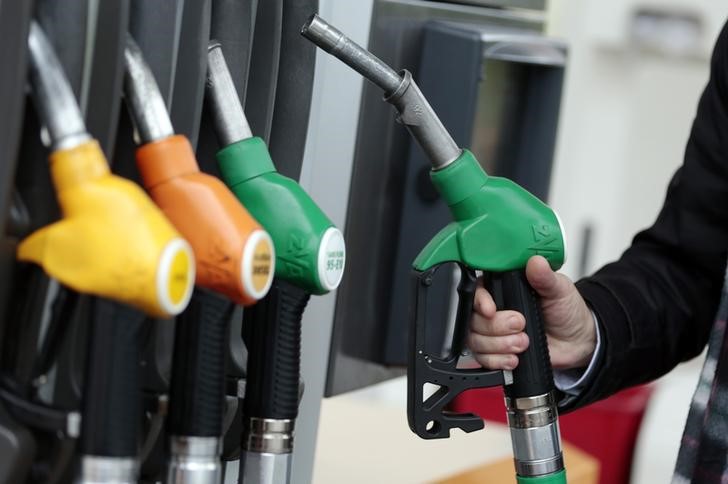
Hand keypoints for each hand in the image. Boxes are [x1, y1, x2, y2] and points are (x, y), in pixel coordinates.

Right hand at [468, 256, 595, 370]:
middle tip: (520, 325)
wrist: (577, 341)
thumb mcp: (559, 289)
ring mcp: (493, 332)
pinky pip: (482, 359)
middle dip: (496, 326)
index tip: (491, 310)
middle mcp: (495, 310)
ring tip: (523, 343)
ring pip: (475, 340)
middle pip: (474, 318)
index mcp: (504, 288)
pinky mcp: (496, 351)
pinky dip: (498, 360)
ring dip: (499, 345)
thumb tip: (536, 262)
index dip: (480, 302)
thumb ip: (545, 277)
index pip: (477, 291)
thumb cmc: (566, 311)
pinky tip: (515, 358)